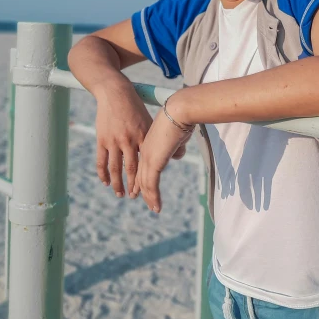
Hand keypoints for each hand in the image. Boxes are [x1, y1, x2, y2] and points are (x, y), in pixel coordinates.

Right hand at [94, 79, 152, 197]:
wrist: (115, 92)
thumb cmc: (136, 106)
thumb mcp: (150, 121)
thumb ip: (160, 139)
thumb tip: (178, 154)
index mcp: (143, 136)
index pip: (148, 162)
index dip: (149, 177)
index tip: (151, 191)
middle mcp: (129, 140)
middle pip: (132, 169)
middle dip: (134, 186)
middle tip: (136, 198)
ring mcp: (114, 140)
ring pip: (116, 168)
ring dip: (118, 184)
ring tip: (121, 194)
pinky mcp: (102, 139)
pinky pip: (102, 160)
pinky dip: (103, 173)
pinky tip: (105, 182)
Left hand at [133, 94, 193, 212]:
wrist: (178, 110)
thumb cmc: (181, 117)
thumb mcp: (175, 134)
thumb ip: (174, 146)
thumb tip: (177, 154)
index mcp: (146, 142)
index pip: (140, 163)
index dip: (139, 175)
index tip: (138, 185)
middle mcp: (143, 151)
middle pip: (139, 174)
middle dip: (139, 188)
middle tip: (136, 198)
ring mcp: (147, 157)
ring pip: (144, 182)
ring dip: (148, 197)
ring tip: (153, 208)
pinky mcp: (154, 162)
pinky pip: (152, 184)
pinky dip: (154, 197)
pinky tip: (156, 206)